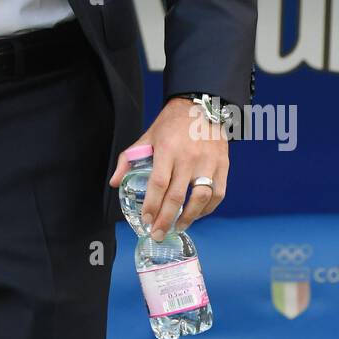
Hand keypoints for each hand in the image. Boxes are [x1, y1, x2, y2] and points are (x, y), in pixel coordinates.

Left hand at [108, 96, 227, 239]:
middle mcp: (189, 157)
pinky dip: (208, 209)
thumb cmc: (171, 123)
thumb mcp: (147, 136)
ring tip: (177, 228)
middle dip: (165, 219)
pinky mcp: (223, 165)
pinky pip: (217, 193)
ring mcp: (208, 162)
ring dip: (189, 218)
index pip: (158, 183)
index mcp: (167, 149)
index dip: (152, 205)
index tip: (146, 220)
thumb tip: (114, 182)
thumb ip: (129, 159)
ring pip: (200, 198)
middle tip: (157, 234)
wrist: (202, 105)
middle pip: (177, 196)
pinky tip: (197, 215)